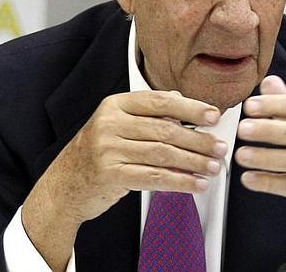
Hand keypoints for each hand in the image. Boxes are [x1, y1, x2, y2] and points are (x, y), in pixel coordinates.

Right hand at [22, 91, 226, 270]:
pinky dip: (179, 181)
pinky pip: (154, 177)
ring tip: (213, 167)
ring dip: (194, 162)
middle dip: (198, 139)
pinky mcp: (111, 174)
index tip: (213, 116)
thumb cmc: (97, 150)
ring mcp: (108, 149)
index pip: (160, 101)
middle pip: (165, 129)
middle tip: (220, 146)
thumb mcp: (117, 122)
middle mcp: (110, 123)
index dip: (190, 108)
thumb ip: (148, 111)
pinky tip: (195, 184)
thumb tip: (182, 101)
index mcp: (116, 105)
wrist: (65, 183)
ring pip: (163, 154)